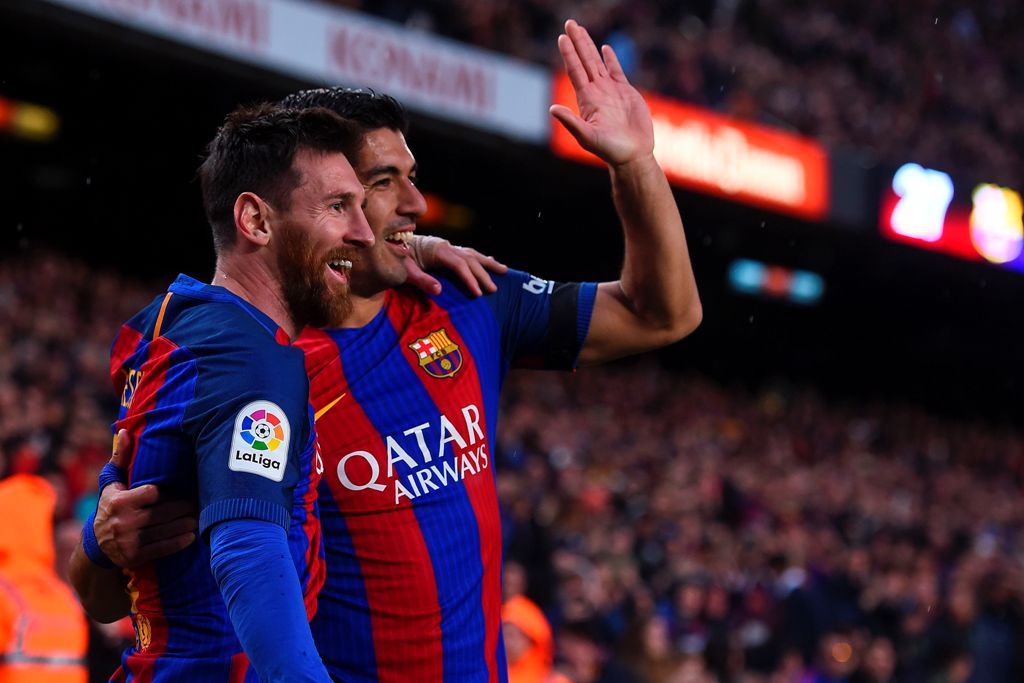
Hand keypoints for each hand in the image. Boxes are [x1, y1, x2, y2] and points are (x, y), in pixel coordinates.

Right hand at [93, 429, 197, 567]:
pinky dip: (180, 541)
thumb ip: (121, 458)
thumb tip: (125, 430)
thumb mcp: (111, 483)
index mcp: (119, 502)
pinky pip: (164, 548)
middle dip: (185, 507)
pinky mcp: (136, 557)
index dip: (168, 491)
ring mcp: (130, 542)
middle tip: (199, 502)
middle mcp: (124, 522)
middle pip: (164, 512)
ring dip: (187, 524)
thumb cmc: (109, 506)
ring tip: (198, 517)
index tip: (181, 488)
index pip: (153, 493)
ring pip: (167, 530)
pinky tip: (191, 535)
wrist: (96, 546)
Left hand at [406, 235, 507, 296]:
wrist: (390, 243)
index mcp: (438, 250)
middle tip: (493, 290)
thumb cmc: (397, 259)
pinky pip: (469, 253)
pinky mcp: (447, 249)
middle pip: (470, 260)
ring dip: (489, 263)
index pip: (459, 265)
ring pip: (473, 254)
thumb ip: (421, 279)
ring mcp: (448, 246)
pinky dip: (482, 257)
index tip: (478, 293)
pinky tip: (491, 260)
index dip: (470, 279)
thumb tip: (439, 290)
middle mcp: (446, 246)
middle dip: (483, 275)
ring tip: (504, 271)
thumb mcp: (405, 271)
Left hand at [549, 19, 654, 166]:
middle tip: (569, 23)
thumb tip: (552, 109)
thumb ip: (571, 122)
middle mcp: (597, 92)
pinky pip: (616, 71)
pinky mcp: (626, 92)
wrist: (632, 154)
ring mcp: (610, 91)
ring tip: (581, 29)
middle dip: (577, 42)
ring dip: (589, 46)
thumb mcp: (587, 137)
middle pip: (584, 61)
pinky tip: (604, 48)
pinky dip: (610, 59)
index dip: (569, 54)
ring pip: (597, 62)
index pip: (575, 70)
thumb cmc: (610, 150)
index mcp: (587, 99)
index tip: (562, 37)